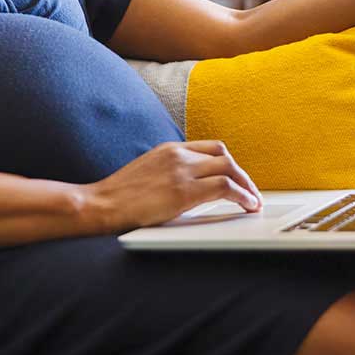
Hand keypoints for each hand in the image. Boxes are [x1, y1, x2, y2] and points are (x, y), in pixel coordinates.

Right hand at [81, 140, 262, 232]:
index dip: (229, 164)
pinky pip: (225, 188)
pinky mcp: (184, 192)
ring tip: (253, 201)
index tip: (237, 178)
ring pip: (229, 169)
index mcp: (168, 149)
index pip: (211, 148)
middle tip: (251, 191)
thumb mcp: (147, 172)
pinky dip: (242, 196)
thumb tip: (190, 186)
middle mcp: (177, 155)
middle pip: (224, 156)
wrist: (100, 204)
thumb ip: (169, 173)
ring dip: (247, 186)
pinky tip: (247, 205)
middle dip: (242, 174)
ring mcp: (181, 171)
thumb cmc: (118, 197)